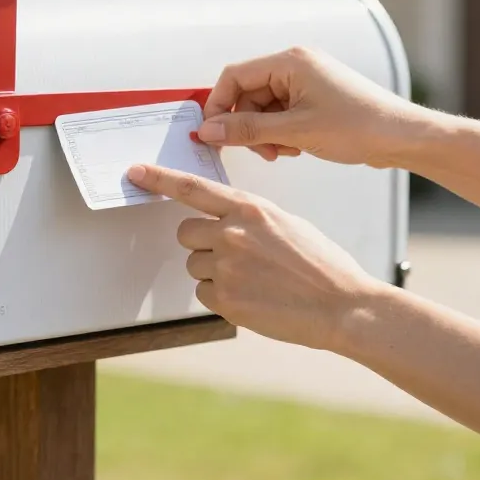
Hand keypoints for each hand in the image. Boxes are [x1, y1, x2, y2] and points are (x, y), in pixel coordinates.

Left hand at [125, 163, 379, 349]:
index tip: (135, 172)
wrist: (343, 306)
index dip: (159, 179)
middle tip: (235, 256)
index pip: (192, 188)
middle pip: (185, 233)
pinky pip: (204, 294)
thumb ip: (249, 218)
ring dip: (214, 273)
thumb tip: (224, 223)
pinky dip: (222, 298)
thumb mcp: (287, 223)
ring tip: (254, 280)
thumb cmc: (322, 264)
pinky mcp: (225, 300)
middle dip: (202, 243)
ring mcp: (226, 267)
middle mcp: (232, 233)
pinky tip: (254, 298)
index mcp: (250, 208)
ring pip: (195, 265)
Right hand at [196, 46, 420, 167]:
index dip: (218, 105)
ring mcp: (306, 81)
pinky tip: (295, 147)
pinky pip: (281, 113)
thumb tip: (210, 130)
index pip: (234, 76)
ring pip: (263, 107)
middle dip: (246, 125)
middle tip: (257, 150)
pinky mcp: (314, 98)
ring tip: (283, 151)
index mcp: (290, 62)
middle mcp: (296, 65)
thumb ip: (247, 130)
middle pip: (247, 94)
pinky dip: (280, 132)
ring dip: (264, 133)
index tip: (212, 132)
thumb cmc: (360, 125)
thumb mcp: (294, 131)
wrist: (402, 137)